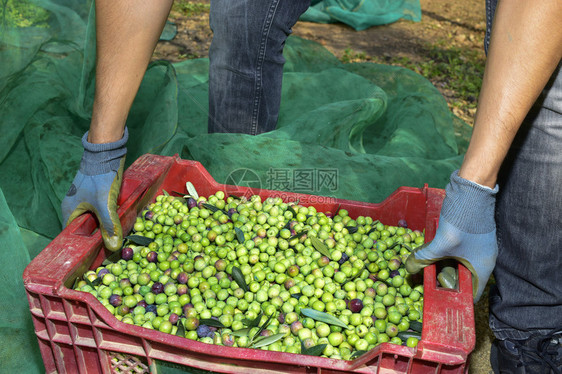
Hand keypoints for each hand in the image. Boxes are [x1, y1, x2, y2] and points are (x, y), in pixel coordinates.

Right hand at [61, 128, 127, 250]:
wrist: (106, 152)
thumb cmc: (100, 177)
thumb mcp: (105, 204)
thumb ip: (109, 225)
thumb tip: (113, 246)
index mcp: (69, 211)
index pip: (73, 237)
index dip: (84, 248)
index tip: (97, 257)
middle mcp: (75, 207)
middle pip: (86, 230)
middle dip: (99, 239)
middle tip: (113, 249)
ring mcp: (86, 201)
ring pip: (96, 220)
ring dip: (106, 227)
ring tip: (119, 238)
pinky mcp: (97, 195)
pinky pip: (103, 211)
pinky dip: (110, 217)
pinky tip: (121, 222)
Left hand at [405, 170, 498, 301]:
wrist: (472, 189)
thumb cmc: (464, 219)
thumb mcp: (442, 242)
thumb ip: (425, 257)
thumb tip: (408, 267)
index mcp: (483, 267)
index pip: (472, 295)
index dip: (454, 300)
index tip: (437, 301)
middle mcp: (482, 260)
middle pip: (462, 280)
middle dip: (442, 282)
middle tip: (424, 284)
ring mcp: (475, 248)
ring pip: (456, 265)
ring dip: (440, 266)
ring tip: (422, 268)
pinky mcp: (468, 238)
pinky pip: (454, 253)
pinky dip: (442, 255)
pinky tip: (428, 252)